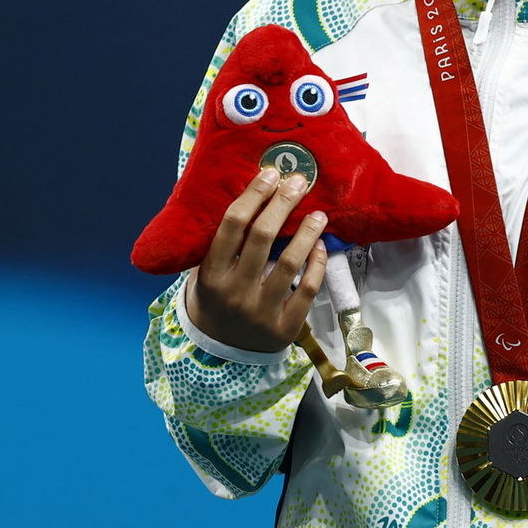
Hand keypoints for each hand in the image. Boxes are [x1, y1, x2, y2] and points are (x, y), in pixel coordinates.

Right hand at [185, 167, 328, 352]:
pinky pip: (307, 290)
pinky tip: (322, 246)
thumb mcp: (206, 273)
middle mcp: (234, 292)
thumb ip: (224, 243)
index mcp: (211, 274)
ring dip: (307, 233)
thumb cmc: (216, 299)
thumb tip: (253, 195)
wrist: (219, 354)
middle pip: (262, 237)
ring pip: (289, 263)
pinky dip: (317, 265)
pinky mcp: (284, 327)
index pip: (232, 225)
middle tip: (299, 182)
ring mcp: (260, 312)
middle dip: (282, 204)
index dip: (253, 195)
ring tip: (319, 214)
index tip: (271, 174)